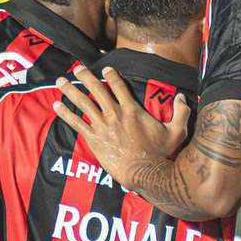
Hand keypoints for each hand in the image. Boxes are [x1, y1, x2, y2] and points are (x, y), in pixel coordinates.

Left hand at [53, 66, 189, 187]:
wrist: (144, 172)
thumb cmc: (161, 154)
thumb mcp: (177, 132)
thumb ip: (181, 112)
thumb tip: (183, 97)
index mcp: (132, 110)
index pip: (119, 86)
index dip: (111, 75)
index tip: (105, 68)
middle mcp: (115, 114)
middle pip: (97, 89)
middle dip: (85, 76)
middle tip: (77, 67)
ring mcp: (103, 126)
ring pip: (84, 103)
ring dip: (71, 90)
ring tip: (60, 81)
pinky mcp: (94, 139)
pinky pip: (77, 123)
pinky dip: (66, 114)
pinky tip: (56, 105)